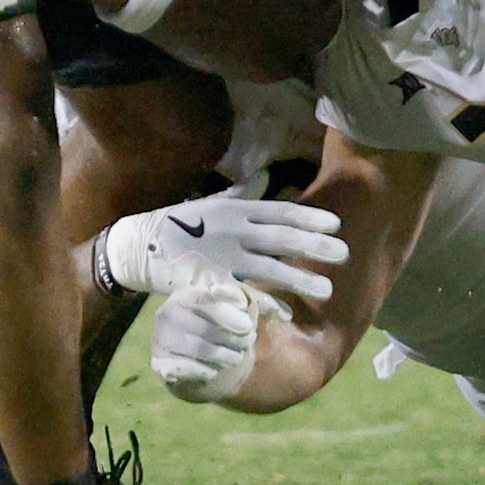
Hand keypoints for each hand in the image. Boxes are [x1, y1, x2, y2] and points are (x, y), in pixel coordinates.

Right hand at [106, 191, 346, 300]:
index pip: (281, 211)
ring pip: (268, 267)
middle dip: (314, 246)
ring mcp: (222, 256)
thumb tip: (267, 173)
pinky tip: (286, 312)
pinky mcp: (210, 282)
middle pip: (281, 238)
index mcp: (236, 210)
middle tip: (344, 253)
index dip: (310, 217)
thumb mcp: (212, 202)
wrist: (140, 246)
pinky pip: (244, 294)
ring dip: (299, 278)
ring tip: (326, 289)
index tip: (336, 224)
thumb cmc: (179, 224)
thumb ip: (243, 193)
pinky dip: (265, 303)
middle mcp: (233, 230)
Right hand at [150, 274, 289, 402]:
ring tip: (236, 356)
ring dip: (227, 355)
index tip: (248, 323)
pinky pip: (192, 369)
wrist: (184, 358)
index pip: (209, 298)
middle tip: (249, 340)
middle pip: (211, 328)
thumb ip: (254, 304)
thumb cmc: (213, 326)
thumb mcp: (230, 308)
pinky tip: (215, 369)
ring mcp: (162, 338)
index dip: (230, 311)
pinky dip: (208, 370)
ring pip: (204, 350)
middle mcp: (169, 312)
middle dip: (236, 337)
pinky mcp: (161, 363)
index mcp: (186, 293)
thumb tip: (285, 313)